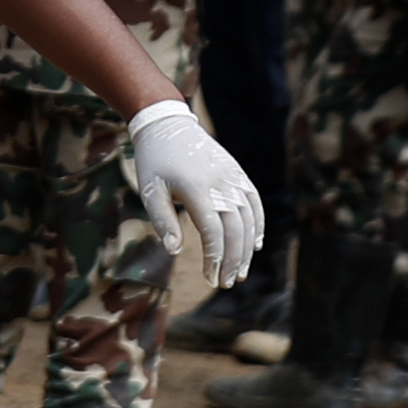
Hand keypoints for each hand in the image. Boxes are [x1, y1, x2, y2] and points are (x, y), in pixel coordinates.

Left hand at [125, 99, 259, 288]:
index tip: (211, 277)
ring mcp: (233, 178)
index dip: (215, 256)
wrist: (168, 125)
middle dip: (233, 259)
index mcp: (196, 189)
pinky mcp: (238, 174)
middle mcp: (220, 184)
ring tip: (239, 271)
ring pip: (249, 219)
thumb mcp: (150, 191)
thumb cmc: (154, 162)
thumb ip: (163, 221)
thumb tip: (175, 251)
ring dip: (246, 248)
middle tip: (226, 282)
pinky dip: (257, 225)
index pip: (213, 230)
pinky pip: (254, 203)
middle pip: (235, 229)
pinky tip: (254, 245)